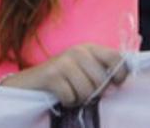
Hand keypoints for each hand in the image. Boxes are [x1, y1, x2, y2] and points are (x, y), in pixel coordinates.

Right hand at [0, 44, 126, 106]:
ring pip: (87, 90)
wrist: (29, 82)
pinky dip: (68, 101)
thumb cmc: (62, 78)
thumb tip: (118, 84)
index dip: (120, 74)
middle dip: (95, 93)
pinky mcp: (52, 75)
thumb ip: (102, 72)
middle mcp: (78, 51)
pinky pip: (71, 96)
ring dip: (80, 99)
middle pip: (101, 80)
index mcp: (90, 48)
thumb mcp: (84, 70)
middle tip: (84, 93)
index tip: (116, 84)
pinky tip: (62, 96)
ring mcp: (64, 61)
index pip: (116, 57)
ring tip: (72, 94)